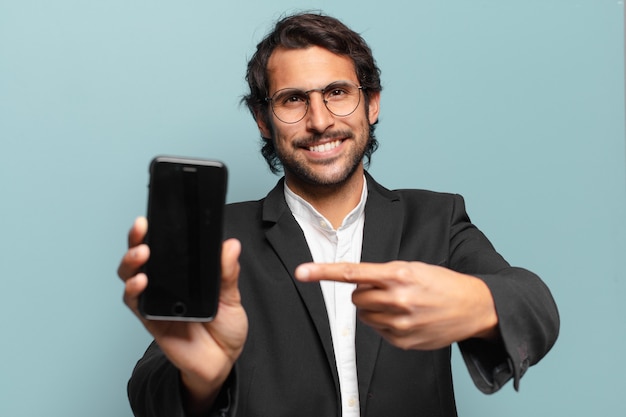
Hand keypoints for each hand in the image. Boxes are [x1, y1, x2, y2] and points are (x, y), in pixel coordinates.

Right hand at [117, 217, 247, 412]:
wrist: (221, 361)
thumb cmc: (224, 328)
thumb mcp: (232, 297)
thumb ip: (228, 273)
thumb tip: (230, 245)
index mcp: (185, 274)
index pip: (167, 246)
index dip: (158, 230)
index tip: (156, 215)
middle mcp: (166, 284)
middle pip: (143, 256)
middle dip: (137, 238)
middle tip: (142, 227)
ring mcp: (156, 300)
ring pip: (132, 275)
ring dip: (132, 262)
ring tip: (142, 253)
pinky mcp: (150, 319)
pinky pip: (135, 302)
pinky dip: (134, 290)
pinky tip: (141, 282)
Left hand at [295, 261, 497, 349]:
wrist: (474, 307)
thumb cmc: (441, 282)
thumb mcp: (413, 268)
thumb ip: (383, 274)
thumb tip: (355, 283)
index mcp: (399, 274)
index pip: (352, 272)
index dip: (323, 272)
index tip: (301, 272)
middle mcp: (398, 298)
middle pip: (355, 297)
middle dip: (364, 292)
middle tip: (386, 289)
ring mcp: (401, 323)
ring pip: (364, 315)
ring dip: (374, 308)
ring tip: (399, 303)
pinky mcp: (403, 341)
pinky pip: (378, 330)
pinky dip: (386, 323)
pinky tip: (407, 318)